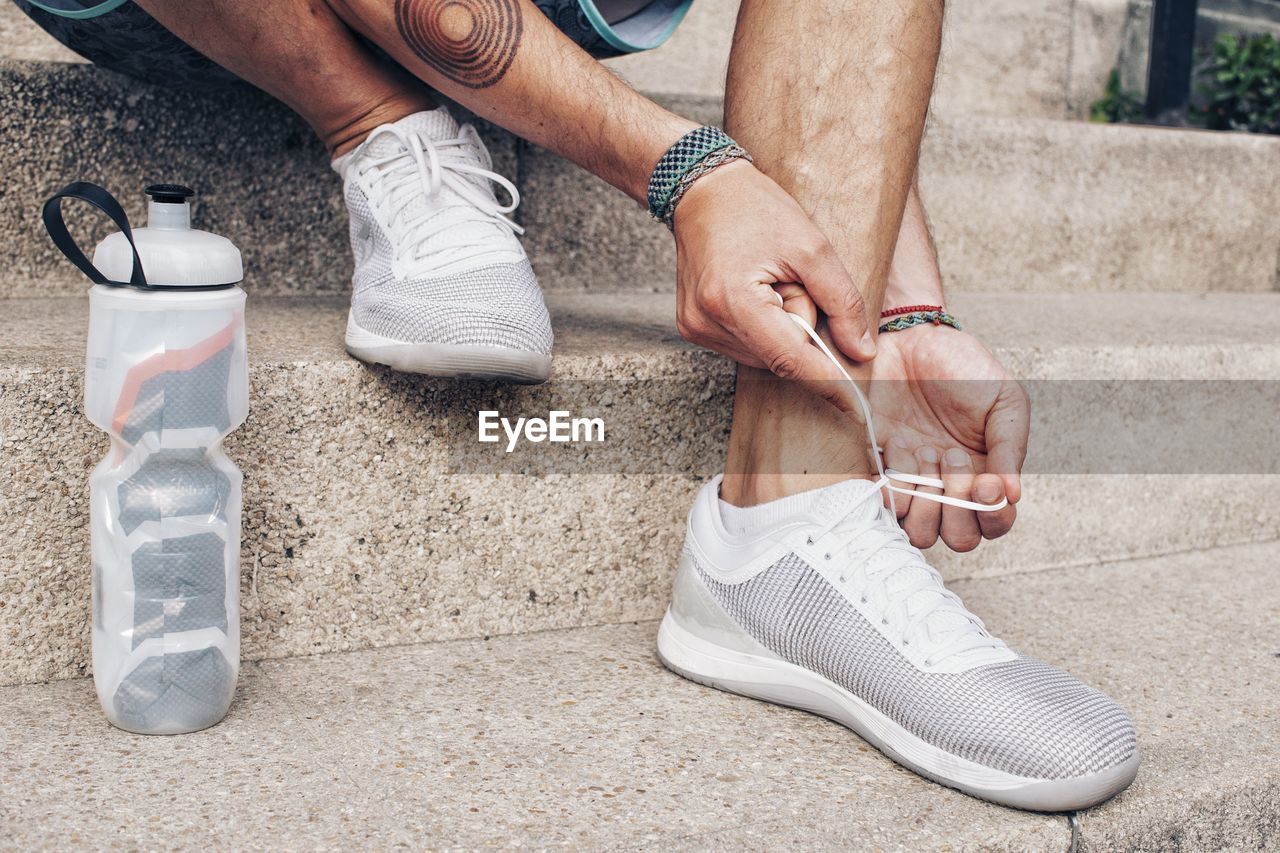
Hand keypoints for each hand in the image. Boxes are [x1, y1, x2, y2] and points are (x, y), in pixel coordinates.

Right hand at [671, 161, 876, 410]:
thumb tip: (862, 350)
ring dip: (780, 327)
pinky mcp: (694, 328)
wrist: (703, 191)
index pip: (790, 360)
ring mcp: (696, 329)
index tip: (857, 410)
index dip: (828, 384)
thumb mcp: (812, 246)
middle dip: (801, 329)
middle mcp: (708, 324)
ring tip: (768, 281)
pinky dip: (762, 325)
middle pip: (779, 357)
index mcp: (733, 301)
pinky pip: (747, 345)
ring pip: (765, 355)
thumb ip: (843, 301)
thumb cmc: (755, 209)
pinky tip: (754, 290)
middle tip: (791, 281)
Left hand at [868, 323, 1029, 551]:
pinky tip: (901, 445)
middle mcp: (950, 488)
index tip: (987, 480)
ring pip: (918, 531)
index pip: (995, 525)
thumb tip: (1013, 495)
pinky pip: (883, 500)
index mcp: (987, 475)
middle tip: (953, 459)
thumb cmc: (965, 368)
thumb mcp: (1004, 401)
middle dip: (957, 508)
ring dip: (926, 500)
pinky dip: (893, 482)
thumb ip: (1010, 448)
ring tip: (928, 454)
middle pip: (957, 539)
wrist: (913, 337)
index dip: (993, 516)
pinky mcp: (878, 466)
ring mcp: (913, 481)